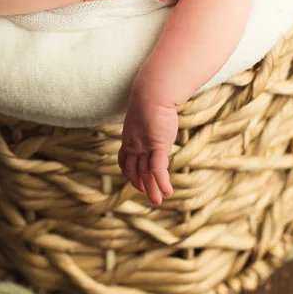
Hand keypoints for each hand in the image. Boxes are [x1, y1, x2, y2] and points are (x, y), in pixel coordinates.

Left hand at [118, 82, 181, 205]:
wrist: (153, 92)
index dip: (129, 173)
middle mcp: (134, 145)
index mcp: (129, 138)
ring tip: (158, 201)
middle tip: (148, 196)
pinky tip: (168, 192)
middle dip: (140, 185)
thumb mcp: (146, 113)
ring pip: (146, 173)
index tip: (135, 181)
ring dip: (152, 189)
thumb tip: (153, 116)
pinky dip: (162, 182)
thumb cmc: (152, 98)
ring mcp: (144, 146)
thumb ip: (148, 122)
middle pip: (135, 170)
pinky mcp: (158, 146)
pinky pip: (159, 169)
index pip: (125, 160)